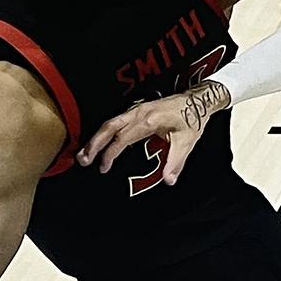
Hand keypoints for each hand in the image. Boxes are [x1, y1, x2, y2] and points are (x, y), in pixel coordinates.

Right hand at [77, 80, 230, 183]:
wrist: (197, 100)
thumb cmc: (191, 118)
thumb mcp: (186, 142)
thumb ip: (175, 162)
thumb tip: (168, 180)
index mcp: (148, 120)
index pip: (121, 138)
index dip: (110, 153)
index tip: (103, 167)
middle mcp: (139, 112)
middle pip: (109, 127)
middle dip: (93, 144)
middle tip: (83, 160)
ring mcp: (137, 109)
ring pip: (110, 122)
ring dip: (96, 137)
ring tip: (84, 153)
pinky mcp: (138, 110)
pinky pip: (116, 120)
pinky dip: (104, 131)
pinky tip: (99, 141)